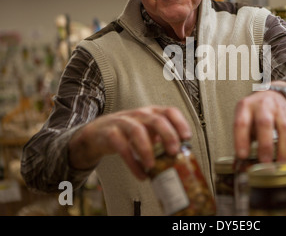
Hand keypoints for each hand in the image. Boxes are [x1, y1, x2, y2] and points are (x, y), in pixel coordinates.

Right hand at [68, 106, 191, 179]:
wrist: (98, 132)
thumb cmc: (129, 132)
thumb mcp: (147, 131)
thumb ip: (162, 140)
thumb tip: (182, 157)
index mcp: (152, 112)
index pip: (169, 111)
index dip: (180, 123)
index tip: (187, 137)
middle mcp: (140, 115)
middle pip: (156, 120)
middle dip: (168, 135)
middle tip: (173, 152)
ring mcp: (124, 122)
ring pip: (137, 131)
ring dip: (147, 150)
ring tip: (152, 167)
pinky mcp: (110, 133)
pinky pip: (122, 148)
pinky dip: (133, 163)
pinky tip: (141, 174)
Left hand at [233, 82, 285, 162]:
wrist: (272, 95)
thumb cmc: (254, 112)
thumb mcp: (244, 119)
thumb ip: (242, 139)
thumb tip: (239, 164)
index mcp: (246, 106)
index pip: (241, 122)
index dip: (241, 140)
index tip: (242, 156)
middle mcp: (263, 105)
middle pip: (264, 123)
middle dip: (265, 145)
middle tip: (265, 162)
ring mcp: (279, 109)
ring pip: (284, 128)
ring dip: (283, 149)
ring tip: (279, 164)